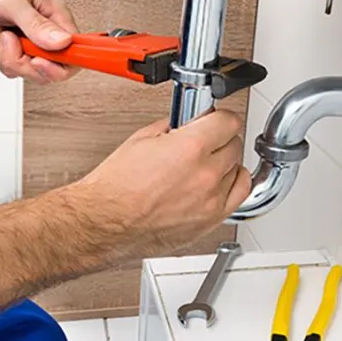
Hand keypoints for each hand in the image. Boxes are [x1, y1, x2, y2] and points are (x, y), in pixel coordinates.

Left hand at [0, 0, 78, 83]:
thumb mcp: (12, 1)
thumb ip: (37, 25)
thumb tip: (63, 42)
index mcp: (53, 16)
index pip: (73, 52)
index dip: (58, 64)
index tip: (37, 59)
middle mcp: (42, 32)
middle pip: (42, 69)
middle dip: (16, 57)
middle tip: (6, 37)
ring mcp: (23, 43)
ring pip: (16, 69)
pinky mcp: (6, 49)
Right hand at [59, 112, 251, 259]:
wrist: (103, 223)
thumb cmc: (115, 187)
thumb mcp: (142, 139)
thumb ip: (174, 127)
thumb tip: (188, 122)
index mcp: (190, 148)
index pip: (229, 121)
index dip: (220, 117)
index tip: (215, 119)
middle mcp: (206, 175)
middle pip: (235, 145)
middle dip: (220, 139)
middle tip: (204, 141)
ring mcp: (210, 201)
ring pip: (238, 170)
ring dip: (225, 164)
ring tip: (207, 163)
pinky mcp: (209, 222)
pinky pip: (237, 197)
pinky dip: (230, 186)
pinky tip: (219, 182)